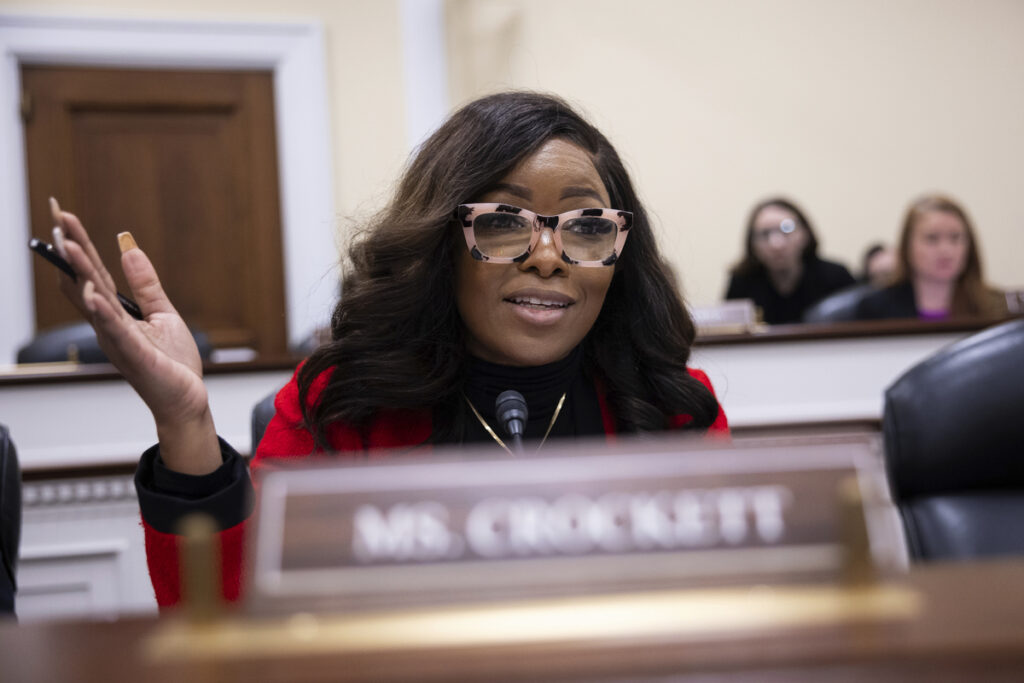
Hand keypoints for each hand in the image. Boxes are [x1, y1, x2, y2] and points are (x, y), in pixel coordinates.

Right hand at [52, 198, 220, 473]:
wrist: (185, 399)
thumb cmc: (173, 364)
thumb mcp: (163, 315)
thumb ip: (146, 285)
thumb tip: (130, 248)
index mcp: (115, 314)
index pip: (93, 273)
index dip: (80, 245)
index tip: (64, 216)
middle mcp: (109, 325)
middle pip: (86, 280)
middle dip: (72, 250)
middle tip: (57, 218)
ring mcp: (118, 340)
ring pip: (94, 301)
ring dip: (81, 272)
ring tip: (67, 245)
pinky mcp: (134, 355)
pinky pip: (115, 330)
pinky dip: (103, 312)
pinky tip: (93, 294)